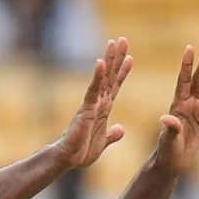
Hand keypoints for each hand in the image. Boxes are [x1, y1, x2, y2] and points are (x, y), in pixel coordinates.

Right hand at [51, 37, 131, 169]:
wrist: (68, 159)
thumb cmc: (81, 152)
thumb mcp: (103, 142)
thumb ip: (112, 135)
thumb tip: (121, 129)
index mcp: (103, 109)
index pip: (115, 86)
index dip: (122, 72)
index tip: (130, 57)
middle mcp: (97, 102)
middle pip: (110, 76)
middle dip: (116, 58)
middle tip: (123, 39)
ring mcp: (91, 103)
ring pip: (103, 77)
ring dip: (109, 59)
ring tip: (113, 42)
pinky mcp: (86, 108)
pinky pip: (93, 89)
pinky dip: (98, 76)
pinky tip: (101, 62)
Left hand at [151, 42, 198, 173]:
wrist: (172, 162)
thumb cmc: (167, 152)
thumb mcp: (168, 141)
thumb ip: (170, 129)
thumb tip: (166, 118)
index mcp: (177, 107)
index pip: (183, 81)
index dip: (187, 66)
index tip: (189, 49)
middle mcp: (188, 103)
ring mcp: (197, 108)